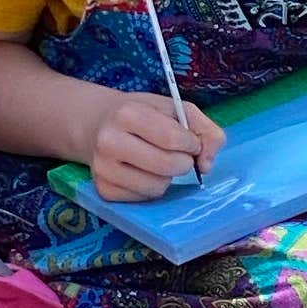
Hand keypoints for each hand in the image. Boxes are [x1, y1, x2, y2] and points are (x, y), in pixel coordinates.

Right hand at [88, 87, 219, 202]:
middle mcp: (109, 141)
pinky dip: (152, 188)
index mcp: (127, 113)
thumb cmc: (145, 116)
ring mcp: (103, 168)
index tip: (190, 141)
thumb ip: (205, 130)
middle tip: (180, 155)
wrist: (100, 125)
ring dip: (168, 178)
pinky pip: (144, 198)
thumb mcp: (176, 109)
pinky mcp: (104, 190)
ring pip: (157, 187)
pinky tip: (144, 173)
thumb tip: (206, 165)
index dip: (191, 143)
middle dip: (184, 162)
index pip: (172, 138)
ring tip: (159, 162)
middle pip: (166, 165)